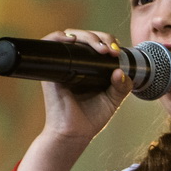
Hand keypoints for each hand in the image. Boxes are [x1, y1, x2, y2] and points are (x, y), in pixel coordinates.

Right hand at [37, 29, 132, 149]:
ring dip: (87, 36)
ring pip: (70, 36)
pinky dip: (58, 37)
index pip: (96, 42)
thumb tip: (121, 71)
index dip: (108, 40)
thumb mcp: (113, 99)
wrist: (74, 134)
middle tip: (111, 51)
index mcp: (89, 66)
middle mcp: (74, 62)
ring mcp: (62, 64)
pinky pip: (48, 44)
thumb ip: (122, 86)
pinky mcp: (50, 70)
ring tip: (100, 48)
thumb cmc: (90, 118)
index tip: (117, 52)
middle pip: (85, 36)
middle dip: (101, 37)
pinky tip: (72, 40)